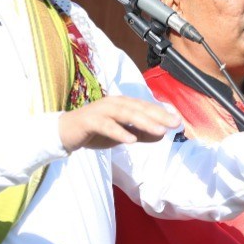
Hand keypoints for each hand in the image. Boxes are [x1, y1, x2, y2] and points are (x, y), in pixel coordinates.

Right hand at [58, 96, 180, 151]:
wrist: (65, 133)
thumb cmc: (95, 132)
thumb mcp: (121, 135)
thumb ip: (140, 134)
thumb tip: (161, 135)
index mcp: (121, 104)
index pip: (145, 107)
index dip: (162, 113)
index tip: (178, 121)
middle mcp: (113, 103)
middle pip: (138, 108)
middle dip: (158, 116)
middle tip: (174, 124)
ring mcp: (101, 110)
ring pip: (125, 114)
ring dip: (144, 122)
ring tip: (159, 131)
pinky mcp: (90, 121)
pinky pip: (107, 126)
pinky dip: (120, 132)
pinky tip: (131, 140)